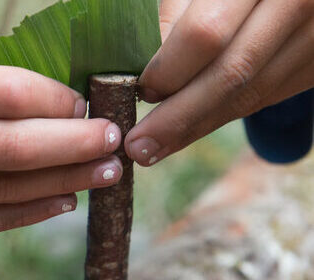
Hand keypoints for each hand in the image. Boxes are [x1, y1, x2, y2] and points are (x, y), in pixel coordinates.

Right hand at [0, 37, 122, 247]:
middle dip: (76, 145)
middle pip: (13, 149)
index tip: (90, 105)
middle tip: (114, 141)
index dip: (60, 103)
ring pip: (5, 191)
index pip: (9, 95)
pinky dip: (32, 211)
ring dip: (65, 182)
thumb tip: (65, 94)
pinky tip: (64, 198)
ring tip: (103, 172)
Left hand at [125, 0, 313, 165]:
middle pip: (232, 73)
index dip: (170, 69)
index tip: (143, 90)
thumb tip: (149, 80)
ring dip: (199, 126)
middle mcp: (300, 3)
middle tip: (140, 146)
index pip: (206, 34)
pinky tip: (192, 127)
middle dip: (179, 116)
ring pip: (252, 94)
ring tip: (157, 148)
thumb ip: (176, 19)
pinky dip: (224, 114)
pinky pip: (267, 97)